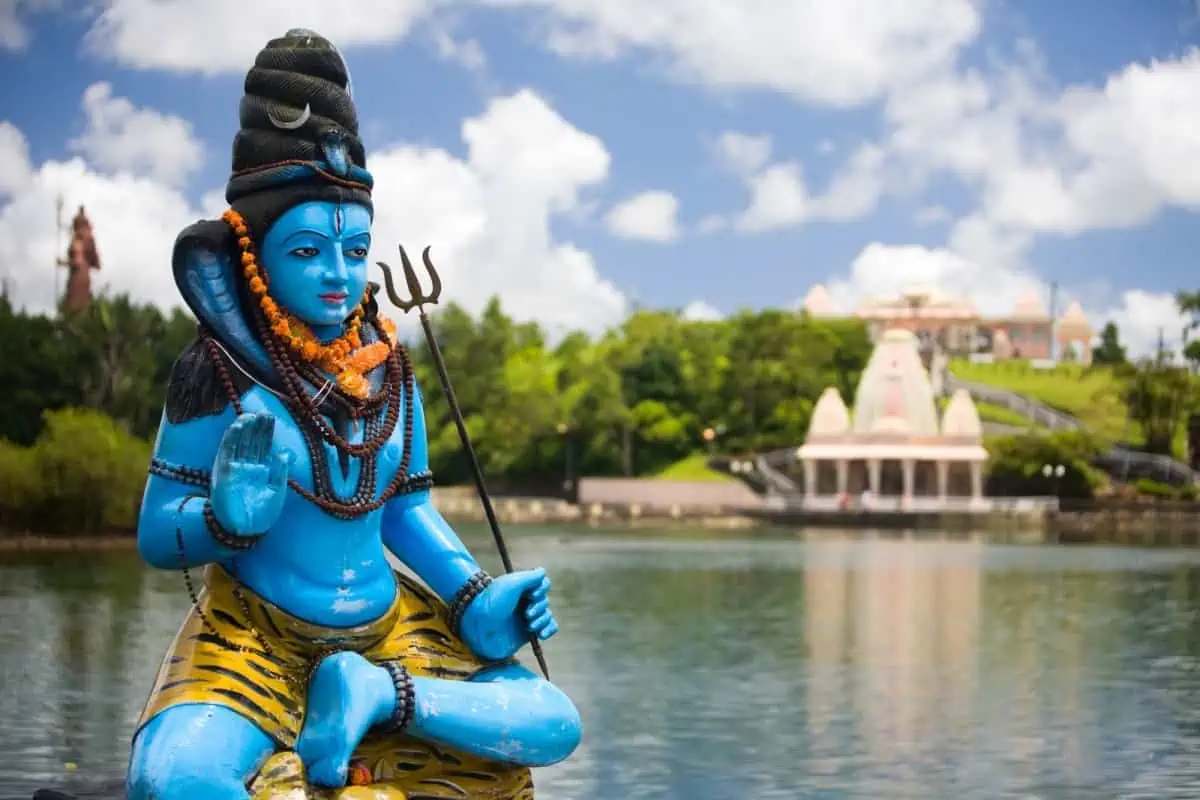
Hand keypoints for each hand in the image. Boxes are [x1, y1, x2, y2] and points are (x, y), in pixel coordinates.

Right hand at [210, 412, 289, 536]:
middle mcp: (247, 467)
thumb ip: (280, 471)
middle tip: (264, 412)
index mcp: (261, 471)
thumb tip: (284, 452)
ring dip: (244, 429)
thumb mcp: (277, 491)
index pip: (263, 446)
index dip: (266, 432)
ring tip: (250, 415)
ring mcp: (235, 469)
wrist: (245, 531)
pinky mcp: (224, 472)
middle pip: (253, 442)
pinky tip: (237, 426)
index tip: (270, 417)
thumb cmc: (262, 515)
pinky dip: (232, 438)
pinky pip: (228, 452)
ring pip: (240, 444)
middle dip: (258, 427)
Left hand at [459, 568, 557, 661]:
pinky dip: (548, 630)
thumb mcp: (511, 584)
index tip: (531, 594)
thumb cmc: (492, 602)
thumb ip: (530, 577)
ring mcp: (525, 618)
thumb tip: (543, 572)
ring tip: (529, 625)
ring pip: (547, 615)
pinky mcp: (526, 634)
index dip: (542, 589)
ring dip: (542, 619)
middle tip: (526, 613)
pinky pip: (547, 629)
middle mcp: (523, 602)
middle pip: (545, 600)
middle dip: (539, 607)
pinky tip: (541, 634)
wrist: (478, 627)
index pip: (543, 584)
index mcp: (520, 588)